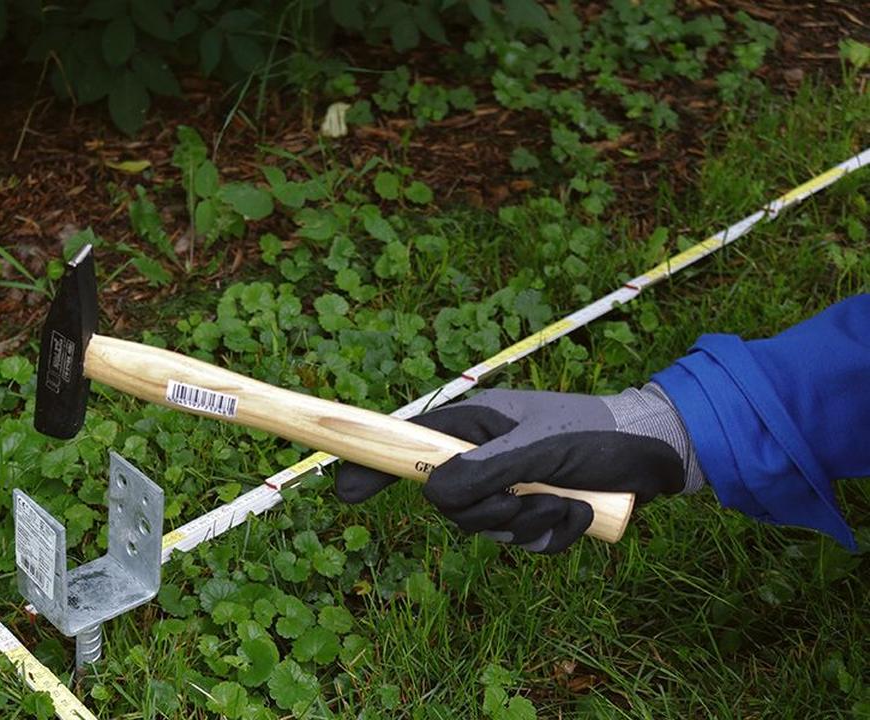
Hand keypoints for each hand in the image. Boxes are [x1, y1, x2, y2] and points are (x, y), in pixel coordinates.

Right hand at [335, 384, 702, 552]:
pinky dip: (551, 537)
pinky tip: (578, 515)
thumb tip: (432, 494)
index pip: (411, 444)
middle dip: (488, 513)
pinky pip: (523, 544)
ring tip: (564, 502)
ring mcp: (509, 486)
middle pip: (449, 503)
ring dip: (529, 525)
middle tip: (525, 502)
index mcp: (476, 426)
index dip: (375, 463)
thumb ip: (485, 470)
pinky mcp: (535, 513)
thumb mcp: (539, 448)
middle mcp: (485, 456)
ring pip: (487, 529)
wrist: (656, 453)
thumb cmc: (596, 434)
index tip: (343, 489)